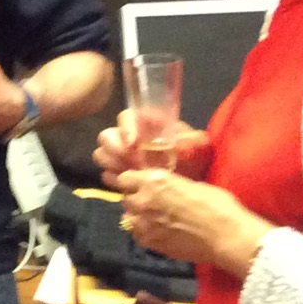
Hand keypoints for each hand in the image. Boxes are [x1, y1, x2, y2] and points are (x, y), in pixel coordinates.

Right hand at [94, 111, 211, 179]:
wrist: (194, 179)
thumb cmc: (195, 157)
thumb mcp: (200, 149)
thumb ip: (194, 144)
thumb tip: (182, 147)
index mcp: (147, 124)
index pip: (126, 117)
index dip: (125, 128)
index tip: (133, 144)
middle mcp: (131, 137)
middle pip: (107, 136)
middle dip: (114, 150)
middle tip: (128, 164)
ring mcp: (123, 156)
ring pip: (102, 155)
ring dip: (112, 165)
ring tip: (127, 176)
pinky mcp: (121, 174)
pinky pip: (107, 175)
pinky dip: (114, 181)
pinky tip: (127, 187)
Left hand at [112, 167, 269, 279]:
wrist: (225, 236)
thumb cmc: (217, 205)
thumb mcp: (192, 184)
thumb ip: (170, 185)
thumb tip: (164, 187)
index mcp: (154, 181)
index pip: (125, 178)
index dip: (132, 181)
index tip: (140, 184)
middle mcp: (143, 201)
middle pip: (126, 198)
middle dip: (135, 198)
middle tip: (150, 202)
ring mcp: (143, 224)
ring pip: (128, 217)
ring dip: (137, 216)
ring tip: (152, 218)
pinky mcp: (149, 243)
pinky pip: (137, 235)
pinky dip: (143, 232)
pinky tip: (157, 232)